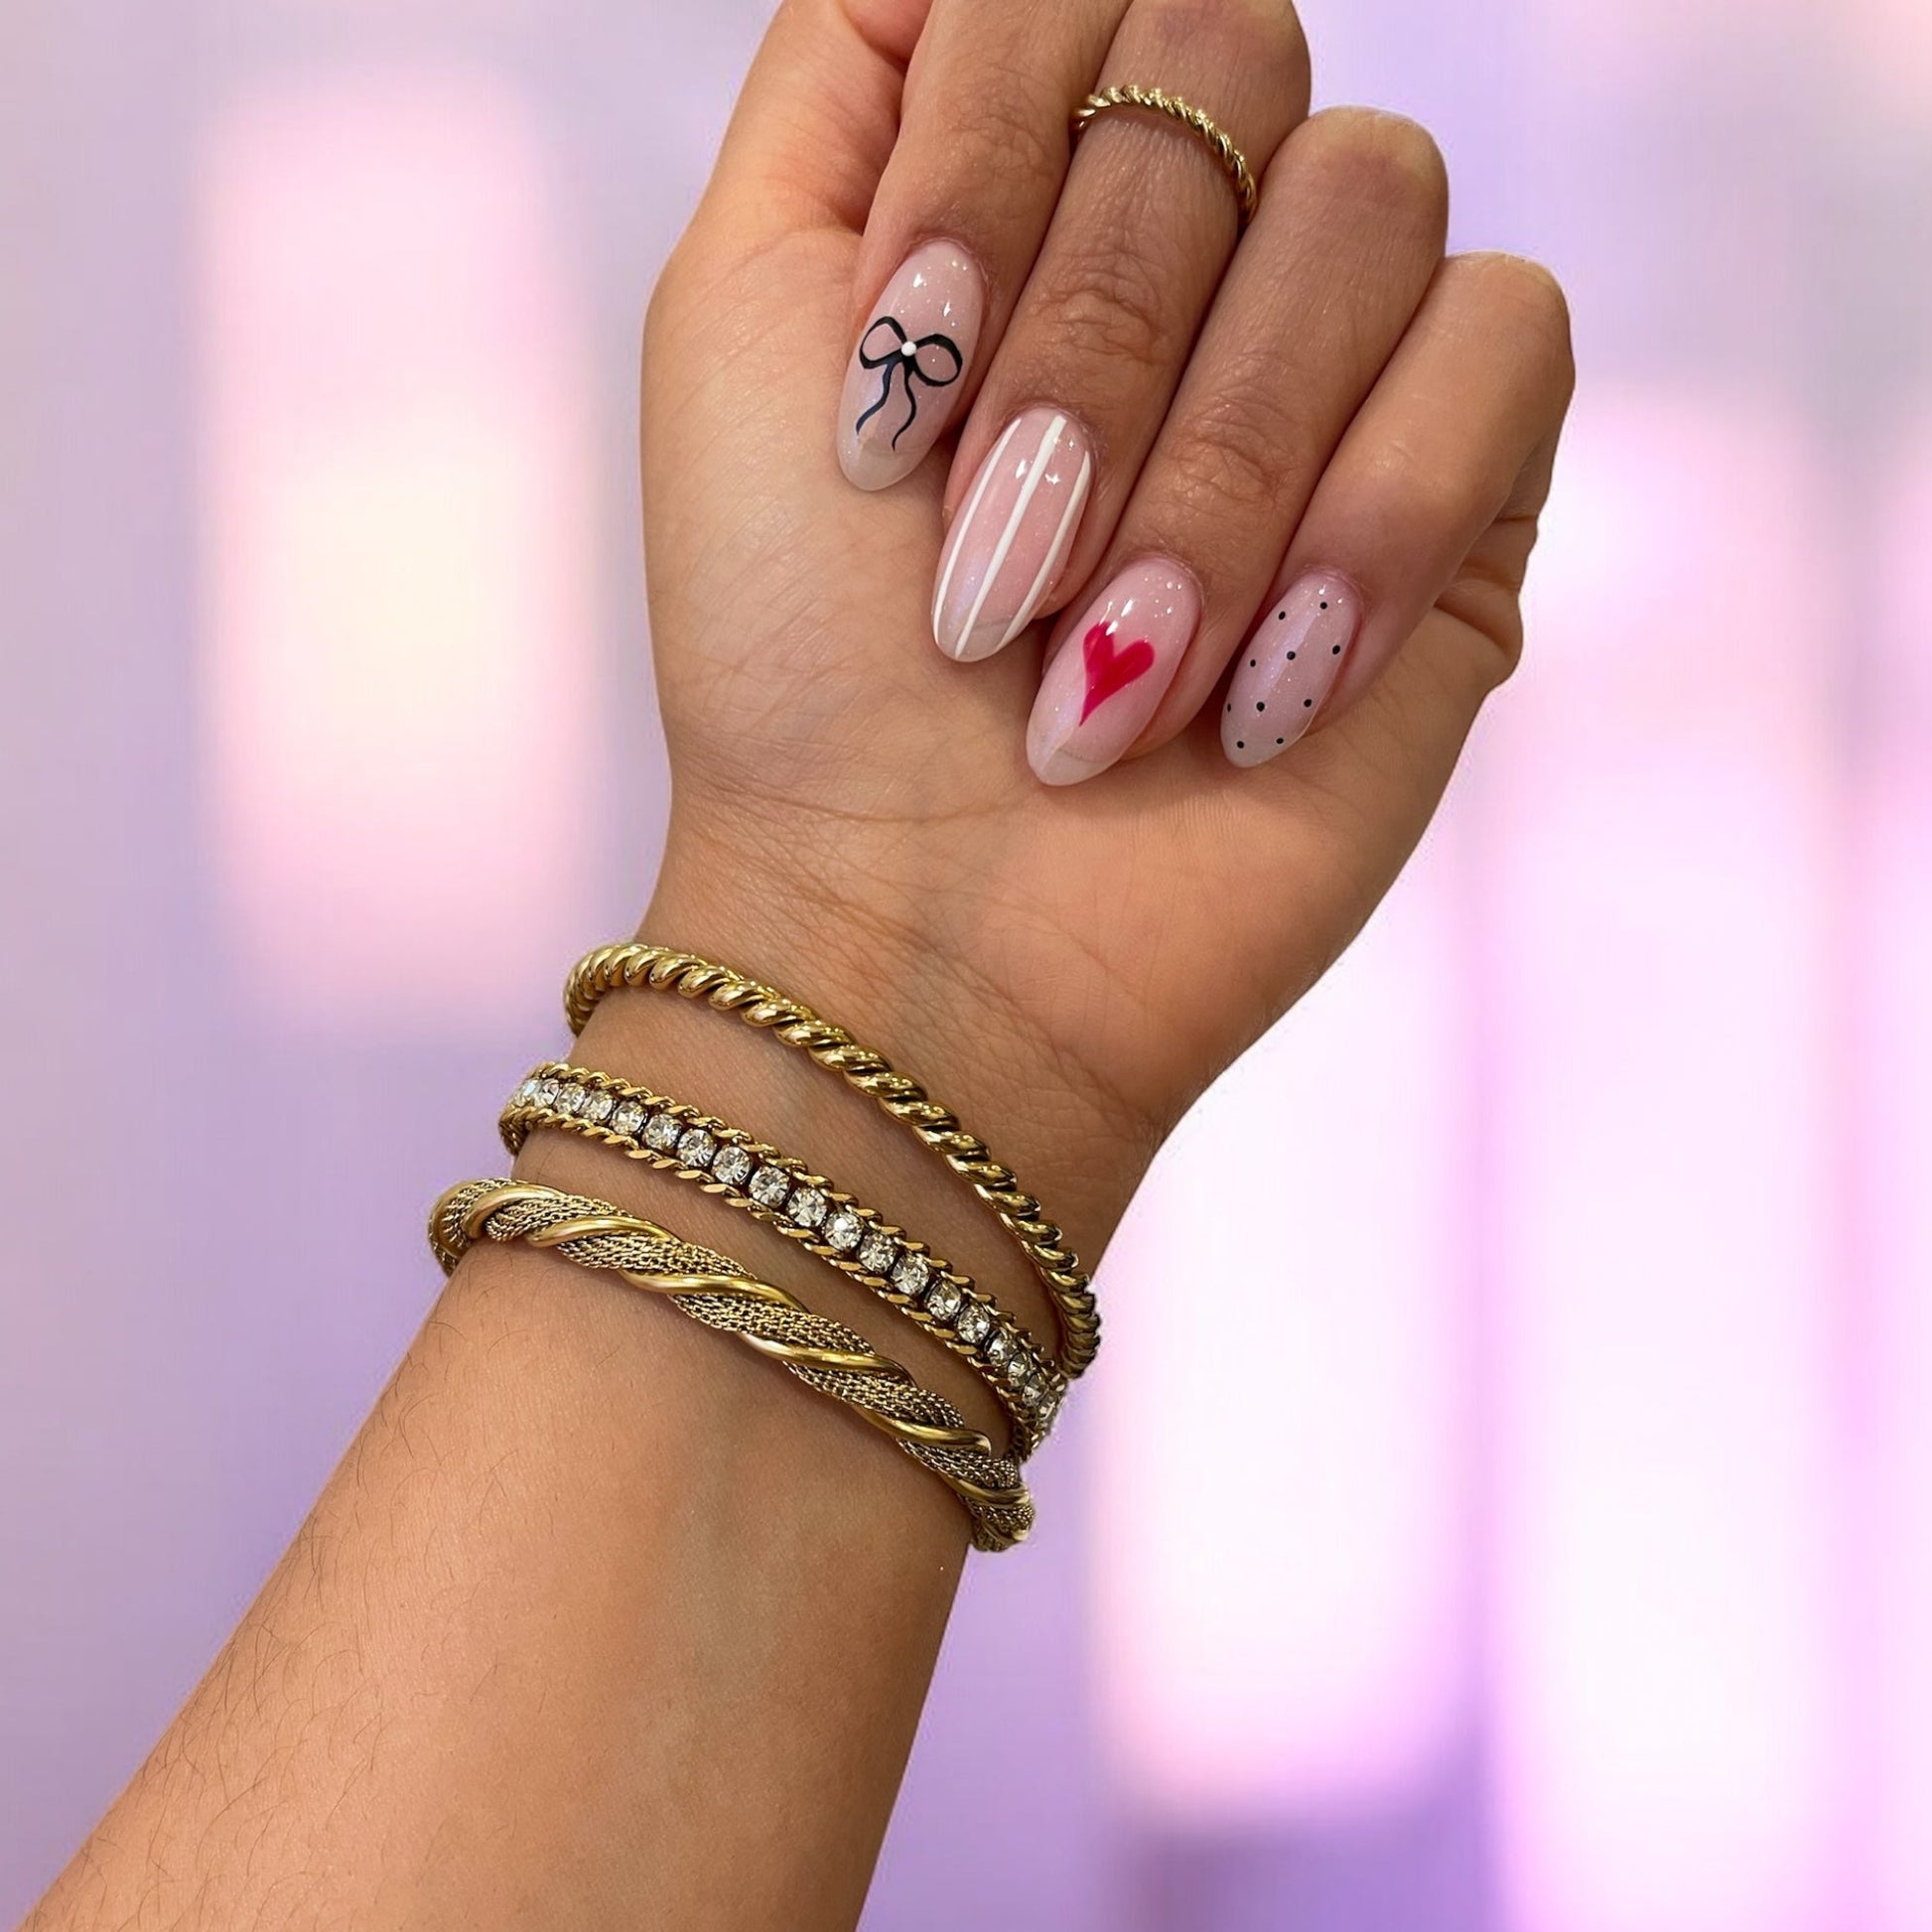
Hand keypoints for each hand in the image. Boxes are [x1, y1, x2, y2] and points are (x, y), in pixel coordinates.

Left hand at [637, 0, 1571, 1243]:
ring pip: (1368, 200)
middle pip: (1232, 58)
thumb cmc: (796, 654)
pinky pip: (1505, 342)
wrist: (917, 927)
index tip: (877, 424)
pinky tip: (1253, 694)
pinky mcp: (1460, 494)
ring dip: (1207, 470)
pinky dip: (1359, 520)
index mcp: (1031, 179)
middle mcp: (1197, 239)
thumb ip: (859, 81)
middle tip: (986, 578)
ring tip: (1104, 670)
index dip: (983, 171)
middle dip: (1084, 342)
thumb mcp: (740, 315)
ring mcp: (1339, 359)